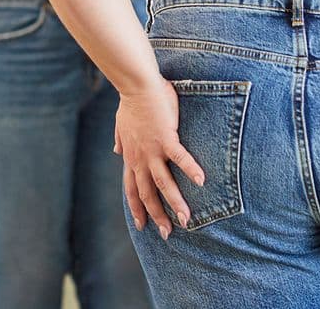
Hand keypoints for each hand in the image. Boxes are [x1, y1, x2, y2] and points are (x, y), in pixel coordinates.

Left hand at [114, 79, 205, 239]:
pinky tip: (202, 182)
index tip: (141, 225)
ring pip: (162, 183)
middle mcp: (139, 158)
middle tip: (167, 234)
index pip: (131, 189)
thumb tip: (117, 151)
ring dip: (174, 203)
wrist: (135, 86)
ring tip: (186, 219)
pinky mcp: (166, 138)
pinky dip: (190, 170)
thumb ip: (120, 141)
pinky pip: (180, 158)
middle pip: (147, 194)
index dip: (136, 208)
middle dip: (156, 215)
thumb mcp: (121, 126)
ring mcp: (152, 150)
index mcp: (131, 157)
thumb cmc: (131, 103)